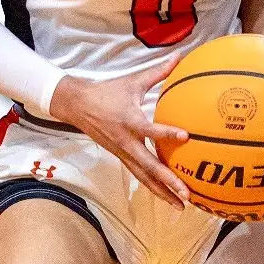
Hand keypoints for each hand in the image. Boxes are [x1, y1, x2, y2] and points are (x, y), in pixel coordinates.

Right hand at [49, 61, 189, 206]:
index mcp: (130, 121)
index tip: (186, 136)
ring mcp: (123, 152)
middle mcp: (127, 142)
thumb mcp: (133, 81)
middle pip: (149, 166)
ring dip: (162, 192)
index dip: (167, 133)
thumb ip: (158, 73)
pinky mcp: (120, 158)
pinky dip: (153, 187)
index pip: (151, 130)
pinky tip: (167, 197)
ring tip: (180, 206)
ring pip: (144, 177)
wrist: (77, 105)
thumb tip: (179, 57)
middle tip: (187, 193)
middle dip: (168, 181)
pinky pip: (139, 175)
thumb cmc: (107, 92)